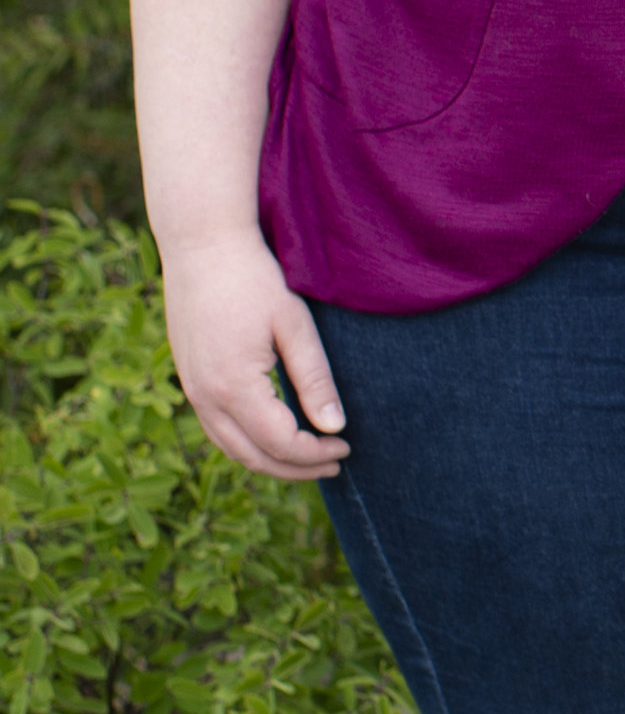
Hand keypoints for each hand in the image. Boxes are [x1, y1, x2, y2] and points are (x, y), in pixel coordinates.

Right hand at [159, 226, 349, 483]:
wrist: (201, 244)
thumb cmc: (253, 278)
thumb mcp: (294, 325)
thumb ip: (315, 379)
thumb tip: (334, 427)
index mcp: (234, 386)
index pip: (281, 443)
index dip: (316, 454)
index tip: (346, 446)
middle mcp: (205, 397)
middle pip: (254, 458)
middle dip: (297, 469)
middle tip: (335, 463)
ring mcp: (191, 390)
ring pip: (231, 449)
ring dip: (271, 461)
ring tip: (309, 457)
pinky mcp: (188, 379)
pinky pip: (217, 430)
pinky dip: (247, 443)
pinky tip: (275, 435)